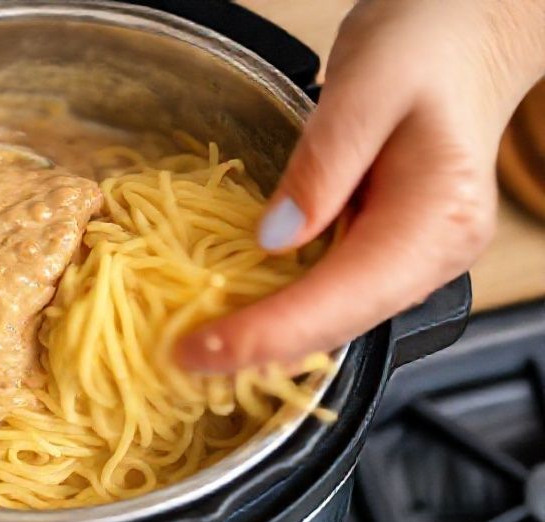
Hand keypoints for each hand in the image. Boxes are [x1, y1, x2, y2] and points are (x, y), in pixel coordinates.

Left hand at [177, 0, 544, 370]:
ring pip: (336, 319)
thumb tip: (273, 239)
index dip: (264, 335)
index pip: (339, 301)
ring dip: (269, 340)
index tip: (196, 351)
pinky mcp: (393, 250)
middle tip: (183, 357)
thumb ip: (321, 165)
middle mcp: (435, 255)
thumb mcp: (364, 86)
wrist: (465, 37)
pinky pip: (335, 295)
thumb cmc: (424, 45)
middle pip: (339, 324)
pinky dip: (286, 311)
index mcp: (436, 218)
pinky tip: (241, 317)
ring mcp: (419, 258)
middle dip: (259, 350)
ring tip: (200, 348)